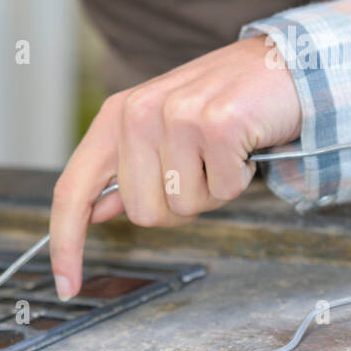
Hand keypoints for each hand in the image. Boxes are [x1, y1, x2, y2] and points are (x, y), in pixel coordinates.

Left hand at [49, 34, 300, 298]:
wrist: (285, 64)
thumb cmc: (225, 101)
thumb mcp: (164, 128)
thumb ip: (128, 168)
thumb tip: (96, 210)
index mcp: (118, 114)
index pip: (73, 188)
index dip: (65, 242)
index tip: (66, 286)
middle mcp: (138, 111)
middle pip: (141, 213)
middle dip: (178, 205)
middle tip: (202, 167)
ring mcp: (176, 115)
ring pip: (183, 207)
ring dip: (212, 191)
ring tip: (224, 151)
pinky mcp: (216, 123)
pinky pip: (222, 191)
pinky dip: (240, 180)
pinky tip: (244, 145)